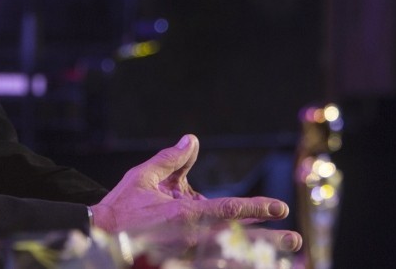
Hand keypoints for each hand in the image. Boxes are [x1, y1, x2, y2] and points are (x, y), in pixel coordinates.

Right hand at [89, 134, 300, 252]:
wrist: (100, 240)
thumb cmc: (121, 207)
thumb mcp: (144, 177)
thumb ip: (171, 159)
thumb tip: (193, 139)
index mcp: (185, 215)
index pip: (230, 209)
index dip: (257, 208)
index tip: (280, 207)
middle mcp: (192, 240)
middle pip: (239, 240)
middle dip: (269, 241)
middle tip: (296, 240)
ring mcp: (188, 259)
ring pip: (230, 260)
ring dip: (257, 259)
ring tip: (284, 262)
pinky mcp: (180, 267)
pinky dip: (231, 268)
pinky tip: (248, 267)